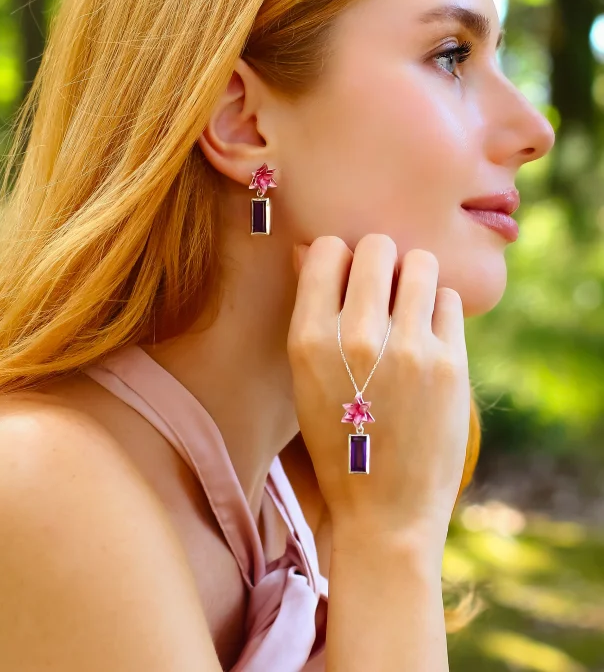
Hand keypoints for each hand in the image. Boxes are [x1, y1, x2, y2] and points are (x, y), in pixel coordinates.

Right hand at [287, 234, 470, 539]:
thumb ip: (309, 310)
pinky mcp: (451, 364)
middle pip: (378, 246)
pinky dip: (439, 310)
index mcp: (309, 340)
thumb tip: (309, 250)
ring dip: (414, 278)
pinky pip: (449, 300)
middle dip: (380, 260)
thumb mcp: (305, 378)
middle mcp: (357, 337)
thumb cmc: (339, 442)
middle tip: (382, 290)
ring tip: (408, 308)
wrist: (386, 509)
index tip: (346, 278)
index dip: (338, 258)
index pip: (327, 250)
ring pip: (421, 264)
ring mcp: (409, 349)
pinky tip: (428, 337)